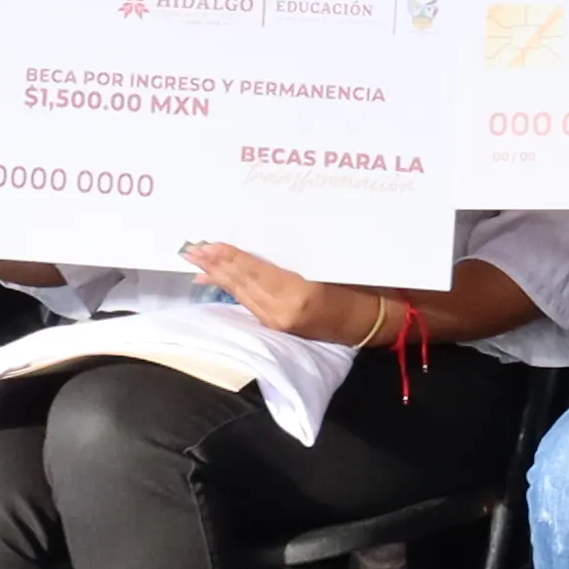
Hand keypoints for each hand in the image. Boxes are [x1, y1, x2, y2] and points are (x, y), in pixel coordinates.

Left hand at [186, 240, 370, 342]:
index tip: (208, 243)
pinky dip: (230, 289)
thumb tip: (264, 241)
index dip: (230, 257)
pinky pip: (248, 304)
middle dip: (215, 265)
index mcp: (299, 294)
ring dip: (217, 277)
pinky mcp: (279, 327)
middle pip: (242, 284)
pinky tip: (213, 281)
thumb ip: (299, 256)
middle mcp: (283, 311)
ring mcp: (279, 322)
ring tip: (195, 261)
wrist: (378, 322)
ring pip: (241, 295)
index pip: (255, 271)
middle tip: (190, 248)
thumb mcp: (336, 264)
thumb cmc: (366, 286)